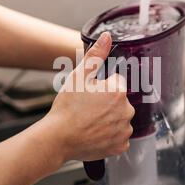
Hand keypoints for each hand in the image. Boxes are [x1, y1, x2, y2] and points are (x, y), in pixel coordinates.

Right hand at [45, 32, 134, 161]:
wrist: (58, 138)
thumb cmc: (67, 108)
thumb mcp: (78, 76)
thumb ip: (95, 55)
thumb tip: (107, 37)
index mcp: (118, 91)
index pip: (117, 83)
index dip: (102, 87)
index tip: (90, 95)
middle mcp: (126, 111)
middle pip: (120, 102)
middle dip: (107, 104)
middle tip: (88, 109)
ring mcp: (124, 130)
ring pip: (120, 120)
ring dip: (110, 120)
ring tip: (90, 122)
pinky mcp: (120, 146)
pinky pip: (119, 138)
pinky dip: (110, 137)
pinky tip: (95, 134)